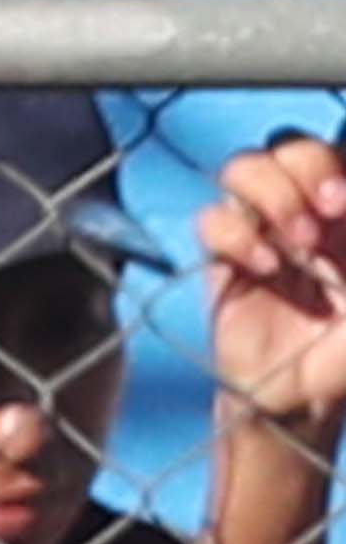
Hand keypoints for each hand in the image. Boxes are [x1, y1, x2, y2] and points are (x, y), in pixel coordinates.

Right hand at [210, 139, 345, 441]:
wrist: (299, 399)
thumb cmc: (343, 354)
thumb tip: (345, 207)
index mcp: (345, 211)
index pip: (336, 148)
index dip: (336, 160)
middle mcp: (303, 209)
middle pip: (290, 144)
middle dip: (308, 169)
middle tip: (327, 212)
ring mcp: (260, 231)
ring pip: (244, 167)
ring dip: (270, 196)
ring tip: (295, 243)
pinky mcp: (221, 259)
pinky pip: (211, 219)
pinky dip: (236, 237)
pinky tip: (263, 269)